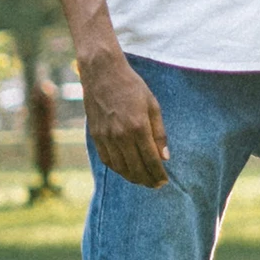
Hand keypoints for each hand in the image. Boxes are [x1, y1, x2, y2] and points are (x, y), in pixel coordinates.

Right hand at [79, 49, 169, 187]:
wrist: (102, 74)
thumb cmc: (132, 87)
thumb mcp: (153, 106)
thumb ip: (159, 133)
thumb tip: (164, 157)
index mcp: (138, 127)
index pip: (151, 160)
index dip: (158, 174)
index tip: (164, 181)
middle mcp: (120, 135)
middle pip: (135, 168)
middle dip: (147, 180)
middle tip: (156, 185)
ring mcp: (105, 137)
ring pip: (120, 168)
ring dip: (133, 177)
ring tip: (143, 180)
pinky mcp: (95, 136)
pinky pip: (107, 160)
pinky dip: (117, 169)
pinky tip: (126, 171)